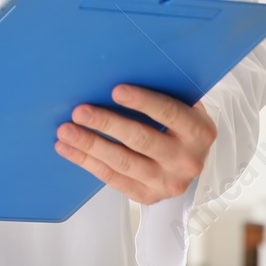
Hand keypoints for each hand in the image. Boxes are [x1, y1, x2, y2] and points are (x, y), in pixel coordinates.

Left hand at [54, 84, 216, 203]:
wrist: (190, 159)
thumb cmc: (178, 123)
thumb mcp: (182, 104)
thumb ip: (161, 90)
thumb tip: (119, 69)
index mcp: (199, 131)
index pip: (169, 113)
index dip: (142, 102)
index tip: (115, 90)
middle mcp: (187, 160)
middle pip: (142, 140)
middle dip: (107, 124)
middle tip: (80, 111)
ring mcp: (168, 182)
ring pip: (123, 163)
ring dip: (90, 145)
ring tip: (66, 131)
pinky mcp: (148, 196)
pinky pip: (113, 179)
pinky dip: (87, 162)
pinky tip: (68, 149)